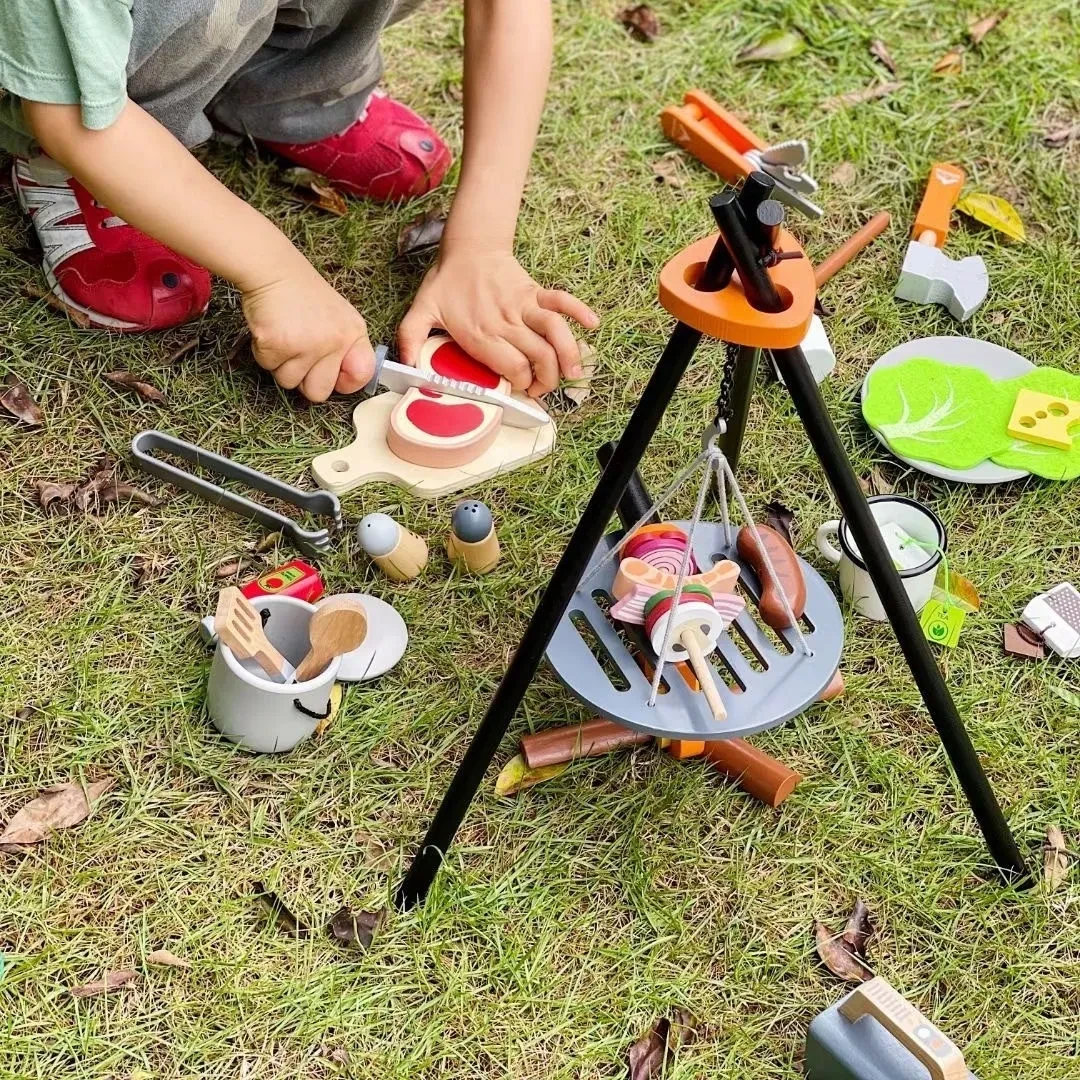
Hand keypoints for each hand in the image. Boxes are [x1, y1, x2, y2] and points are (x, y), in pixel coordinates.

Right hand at [242, 266, 374, 401]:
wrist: (273, 269)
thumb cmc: (302, 293)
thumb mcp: (338, 316)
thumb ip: (345, 347)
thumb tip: (344, 381)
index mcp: (353, 333)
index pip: (362, 375)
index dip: (343, 380)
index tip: (331, 372)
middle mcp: (334, 341)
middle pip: (319, 392)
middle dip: (305, 380)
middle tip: (298, 354)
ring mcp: (306, 345)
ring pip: (289, 382)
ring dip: (281, 365)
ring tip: (284, 336)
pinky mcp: (277, 345)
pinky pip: (268, 366)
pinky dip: (264, 353)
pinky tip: (271, 330)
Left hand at [398, 246, 598, 396]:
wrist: (468, 246)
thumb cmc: (446, 283)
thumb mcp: (419, 311)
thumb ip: (410, 340)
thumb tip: (404, 368)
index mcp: (480, 332)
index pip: (511, 367)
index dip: (520, 384)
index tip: (520, 391)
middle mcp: (505, 321)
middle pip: (537, 357)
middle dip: (546, 380)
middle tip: (542, 391)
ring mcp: (523, 305)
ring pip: (554, 332)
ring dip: (568, 355)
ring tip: (573, 374)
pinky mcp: (535, 291)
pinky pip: (561, 300)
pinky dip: (579, 310)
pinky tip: (592, 325)